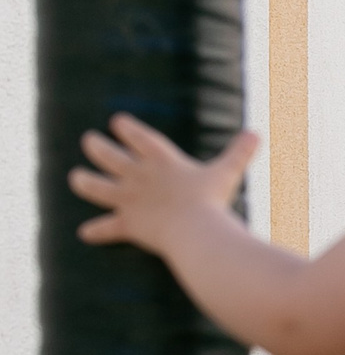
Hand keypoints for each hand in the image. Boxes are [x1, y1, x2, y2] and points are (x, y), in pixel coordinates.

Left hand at [68, 114, 258, 255]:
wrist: (196, 231)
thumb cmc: (211, 200)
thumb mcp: (226, 172)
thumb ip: (239, 153)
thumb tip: (257, 133)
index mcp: (160, 160)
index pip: (137, 136)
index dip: (125, 127)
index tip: (116, 121)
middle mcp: (138, 176)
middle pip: (107, 156)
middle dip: (96, 146)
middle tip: (89, 141)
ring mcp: (129, 200)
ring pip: (95, 187)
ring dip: (84, 182)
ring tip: (76, 177)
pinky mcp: (128, 224)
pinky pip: (107, 228)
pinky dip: (97, 231)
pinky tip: (85, 233)